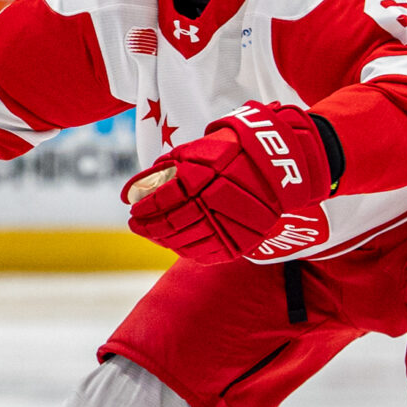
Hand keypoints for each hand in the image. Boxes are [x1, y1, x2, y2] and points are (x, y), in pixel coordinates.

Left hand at [124, 103, 333, 262]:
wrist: (277, 164)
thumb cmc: (230, 152)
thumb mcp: (194, 152)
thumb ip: (162, 171)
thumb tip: (129, 190)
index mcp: (200, 179)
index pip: (162, 201)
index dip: (144, 208)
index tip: (133, 208)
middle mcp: (213, 204)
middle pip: (171, 224)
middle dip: (148, 226)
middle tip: (136, 224)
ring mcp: (229, 226)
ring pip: (185, 242)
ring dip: (163, 240)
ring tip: (153, 233)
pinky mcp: (240, 242)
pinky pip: (206, 254)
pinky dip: (185, 251)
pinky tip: (175, 243)